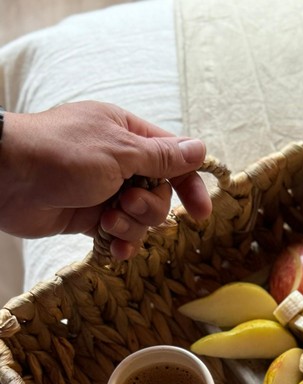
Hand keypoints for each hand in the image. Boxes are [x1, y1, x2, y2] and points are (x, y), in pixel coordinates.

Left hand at [0, 100, 212, 258]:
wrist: (8, 179)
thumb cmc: (61, 154)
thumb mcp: (119, 152)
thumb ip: (162, 157)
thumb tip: (200, 149)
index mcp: (127, 134)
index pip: (173, 160)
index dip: (190, 185)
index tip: (200, 213)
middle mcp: (119, 161)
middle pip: (160, 194)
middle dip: (148, 208)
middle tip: (125, 203)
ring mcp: (104, 190)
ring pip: (141, 218)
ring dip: (131, 225)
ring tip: (107, 220)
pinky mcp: (89, 216)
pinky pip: (120, 235)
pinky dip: (120, 243)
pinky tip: (111, 248)